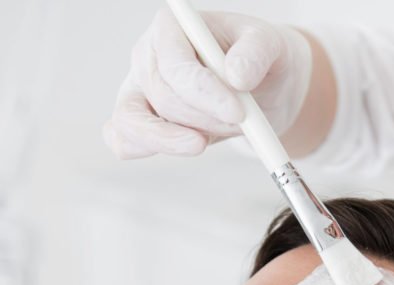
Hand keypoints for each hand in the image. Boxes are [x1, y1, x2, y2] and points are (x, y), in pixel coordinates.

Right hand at [103, 8, 312, 158]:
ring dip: (180, 141)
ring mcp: (138, 89)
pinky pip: (123, 139)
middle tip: (243, 122)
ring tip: (216, 138)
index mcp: (172, 28)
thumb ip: (256, 52)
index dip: (205, 94)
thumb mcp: (270, 46)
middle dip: (207, 120)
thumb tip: (236, 75)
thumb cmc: (259, 62)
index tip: (239, 113)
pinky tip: (176, 147)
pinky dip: (144, 148)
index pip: (176, 67)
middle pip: (164, 100)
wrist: (261, 90)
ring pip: (138, 124)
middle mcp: (148, 56)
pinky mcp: (140, 120)